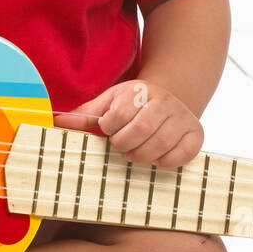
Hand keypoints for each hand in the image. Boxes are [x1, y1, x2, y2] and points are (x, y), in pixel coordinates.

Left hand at [54, 79, 203, 167]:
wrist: (169, 96)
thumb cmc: (133, 104)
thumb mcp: (109, 102)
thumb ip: (85, 113)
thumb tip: (56, 121)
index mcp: (140, 90)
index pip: (118, 115)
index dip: (109, 128)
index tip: (109, 129)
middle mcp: (165, 101)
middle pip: (140, 130)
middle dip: (124, 144)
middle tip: (121, 145)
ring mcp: (183, 117)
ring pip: (160, 144)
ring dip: (142, 155)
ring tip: (135, 152)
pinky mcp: (196, 134)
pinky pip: (181, 154)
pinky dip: (165, 161)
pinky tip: (156, 157)